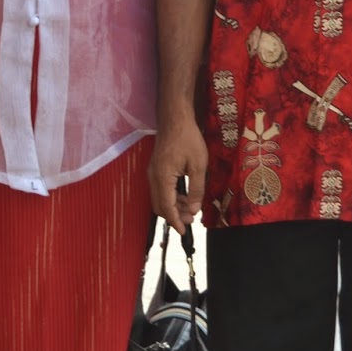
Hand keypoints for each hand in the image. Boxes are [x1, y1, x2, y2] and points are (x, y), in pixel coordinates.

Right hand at [149, 115, 207, 234]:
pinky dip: (171, 197)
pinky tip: (184, 196)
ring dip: (173, 206)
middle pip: (160, 205)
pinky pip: (160, 189)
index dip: (175, 222)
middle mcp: (154, 177)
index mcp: (163, 178)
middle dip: (174, 216)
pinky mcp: (156, 168)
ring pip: (159, 198)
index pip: (166, 207)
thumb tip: (194, 210)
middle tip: (191, 221)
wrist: (175, 118)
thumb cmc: (188, 139)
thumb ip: (196, 190)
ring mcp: (153, 172)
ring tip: (190, 209)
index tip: (184, 232)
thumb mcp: (198, 165)